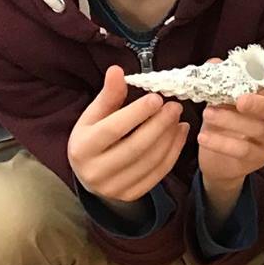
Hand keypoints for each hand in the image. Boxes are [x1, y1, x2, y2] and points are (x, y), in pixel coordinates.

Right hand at [68, 65, 187, 205]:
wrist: (90, 176)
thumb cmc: (93, 138)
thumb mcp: (93, 116)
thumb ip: (108, 95)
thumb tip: (117, 70)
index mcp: (83, 148)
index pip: (113, 129)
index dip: (137, 113)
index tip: (157, 98)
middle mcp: (96, 172)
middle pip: (136, 147)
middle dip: (159, 124)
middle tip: (175, 106)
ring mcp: (114, 187)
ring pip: (150, 161)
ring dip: (170, 137)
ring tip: (178, 117)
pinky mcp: (131, 195)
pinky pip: (159, 173)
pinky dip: (174, 152)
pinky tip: (180, 133)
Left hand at [196, 54, 263, 195]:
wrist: (219, 161)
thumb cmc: (226, 120)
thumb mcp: (223, 97)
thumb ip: (221, 78)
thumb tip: (215, 62)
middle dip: (261, 104)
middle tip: (240, 100)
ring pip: (258, 130)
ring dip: (231, 120)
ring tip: (207, 113)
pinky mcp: (259, 158)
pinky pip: (242, 150)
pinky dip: (221, 142)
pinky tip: (203, 136)